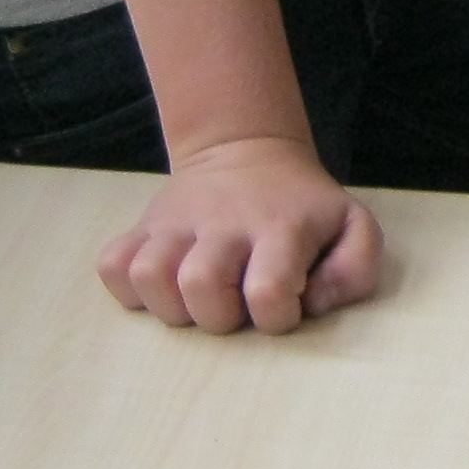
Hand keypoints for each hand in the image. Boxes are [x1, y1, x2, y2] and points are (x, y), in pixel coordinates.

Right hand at [96, 136, 384, 333]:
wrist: (248, 151)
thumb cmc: (304, 208)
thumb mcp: (353, 227)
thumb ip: (356, 269)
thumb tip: (314, 304)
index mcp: (280, 228)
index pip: (268, 292)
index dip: (276, 315)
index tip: (285, 305)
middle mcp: (223, 223)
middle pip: (201, 286)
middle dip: (219, 316)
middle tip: (236, 305)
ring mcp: (176, 223)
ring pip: (149, 277)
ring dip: (171, 306)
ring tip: (198, 299)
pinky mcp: (142, 226)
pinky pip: (112, 266)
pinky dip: (129, 287)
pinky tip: (166, 284)